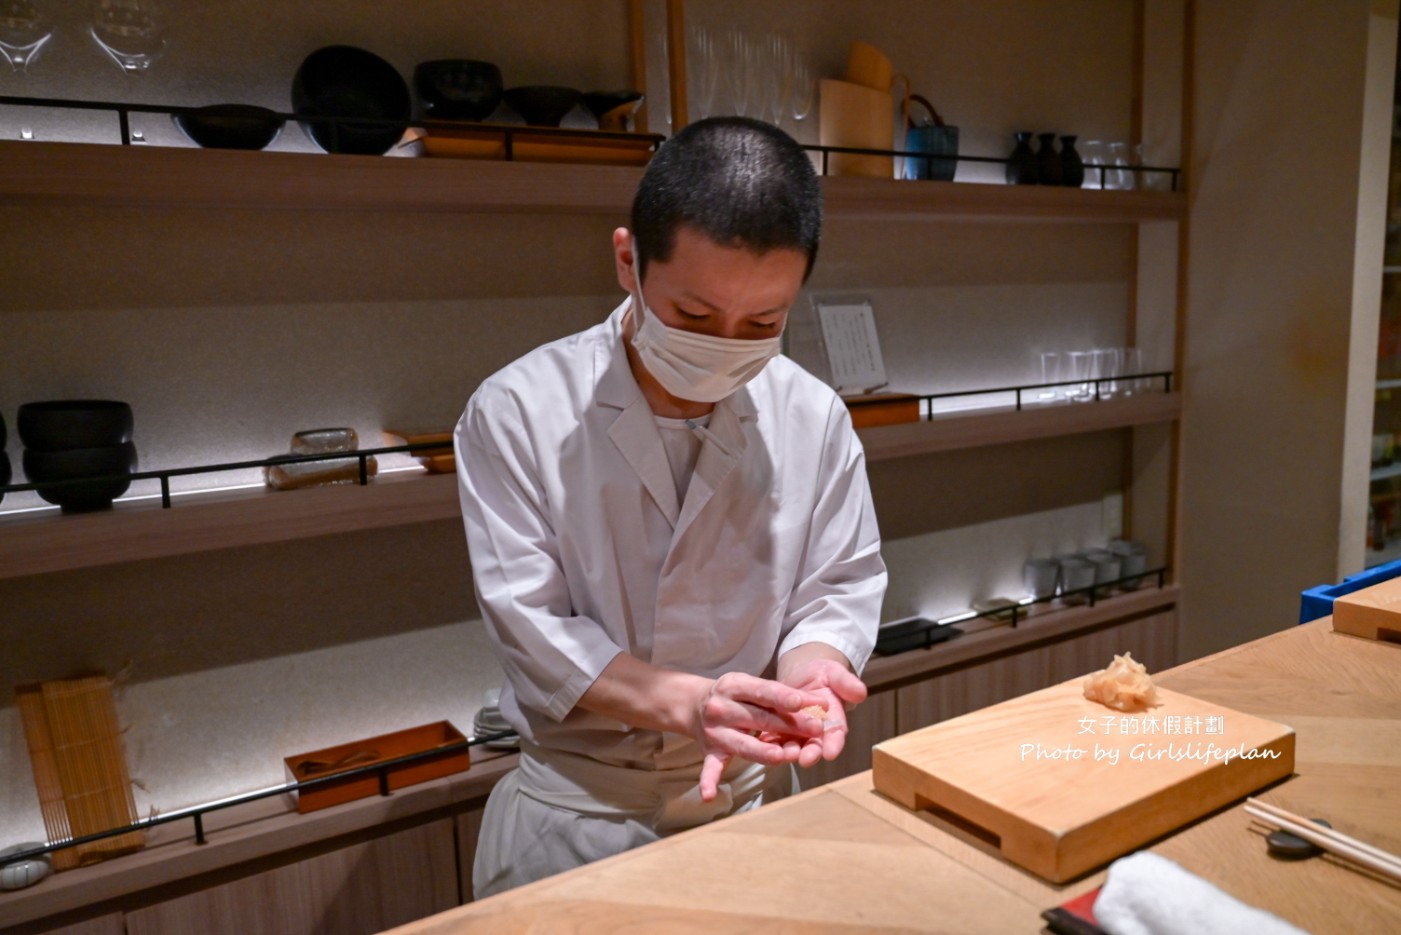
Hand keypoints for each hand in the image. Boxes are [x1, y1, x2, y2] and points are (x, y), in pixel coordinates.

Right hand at [693, 672, 828, 801]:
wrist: (694, 704)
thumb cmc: (735, 695)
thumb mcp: (753, 685)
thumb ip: (783, 695)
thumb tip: (820, 704)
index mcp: (733, 685)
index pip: (762, 691)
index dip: (782, 697)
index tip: (802, 702)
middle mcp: (722, 707)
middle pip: (759, 719)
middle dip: (789, 725)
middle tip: (816, 729)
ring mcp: (716, 731)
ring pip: (743, 744)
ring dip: (763, 752)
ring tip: (782, 756)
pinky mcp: (711, 751)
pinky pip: (710, 768)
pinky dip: (709, 781)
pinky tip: (710, 795)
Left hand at [772, 648, 868, 768]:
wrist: (802, 673)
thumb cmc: (823, 674)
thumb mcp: (836, 673)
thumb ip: (846, 683)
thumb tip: (861, 692)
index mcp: (833, 720)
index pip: (836, 734)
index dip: (834, 744)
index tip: (831, 752)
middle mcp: (815, 731)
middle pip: (814, 745)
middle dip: (811, 753)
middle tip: (806, 759)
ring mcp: (795, 732)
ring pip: (792, 746)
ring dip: (789, 752)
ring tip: (785, 754)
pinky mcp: (775, 728)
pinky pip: (772, 738)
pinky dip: (768, 744)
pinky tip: (763, 746)